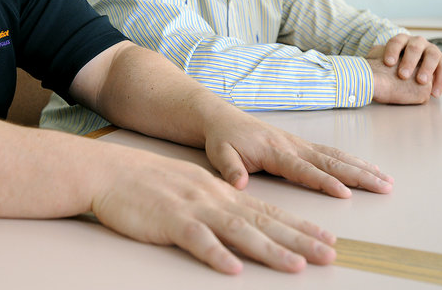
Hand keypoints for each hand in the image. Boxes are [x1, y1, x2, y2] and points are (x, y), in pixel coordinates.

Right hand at [91, 145, 336, 273]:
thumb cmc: (147, 182)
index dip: (298, 225)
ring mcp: (192, 208)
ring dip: (269, 250)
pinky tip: (232, 269)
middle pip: (262, 221)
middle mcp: (212, 198)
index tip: (326, 238)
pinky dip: (215, 254)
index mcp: (218, 192)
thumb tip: (239, 219)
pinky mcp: (169, 221)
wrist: (111, 171)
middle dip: (299, 240)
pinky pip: (196, 240)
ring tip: (296, 267)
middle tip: (330, 255)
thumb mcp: (189, 187)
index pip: (267, 209)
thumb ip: (214, 202)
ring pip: (237, 231)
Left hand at [202, 109, 393, 198]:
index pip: (303, 169)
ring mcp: (299, 143)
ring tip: (387, 180)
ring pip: (336, 156)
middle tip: (384, 187)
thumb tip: (240, 184)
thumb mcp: (220, 154)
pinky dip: (352, 161)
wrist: (222, 119)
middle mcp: (292, 145)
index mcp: (274, 151)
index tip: (345, 193)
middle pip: (330, 162)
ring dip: (362, 168)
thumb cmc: (222, 139)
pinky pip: (332, 152)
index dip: (324, 181)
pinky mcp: (301, 144)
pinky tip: (368, 169)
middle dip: (358, 175)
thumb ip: (231, 169)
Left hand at [368, 34, 441, 97]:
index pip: (396, 41)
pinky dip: (441, 80)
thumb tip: (362, 64)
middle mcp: (417, 42)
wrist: (405, 69)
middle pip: (414, 47)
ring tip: (421, 82)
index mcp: (401, 40)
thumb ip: (374, 59)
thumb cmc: (390, 66)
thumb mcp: (381, 60)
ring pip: (432, 54)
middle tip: (403, 75)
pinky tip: (434, 93)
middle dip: (409, 60)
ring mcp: (430, 49)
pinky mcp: (441, 60)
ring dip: (427, 68)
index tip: (387, 63)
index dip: (391, 51)